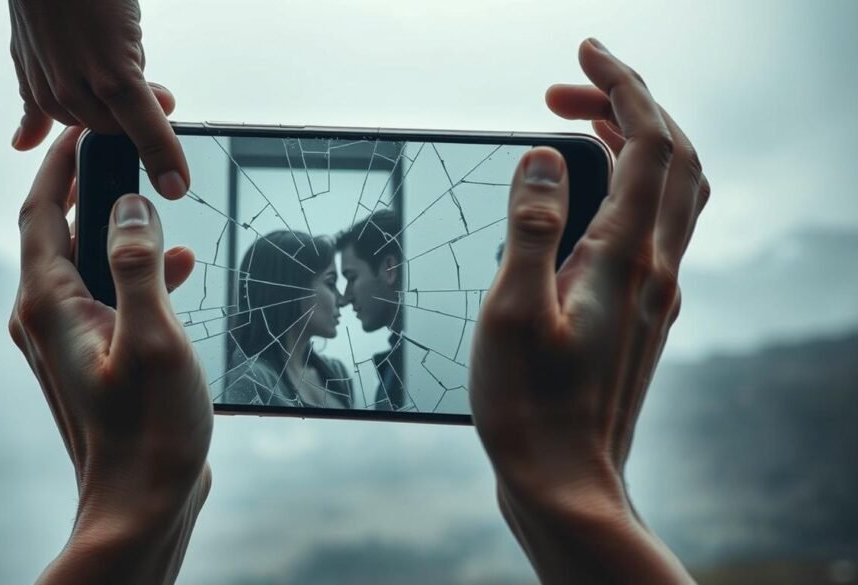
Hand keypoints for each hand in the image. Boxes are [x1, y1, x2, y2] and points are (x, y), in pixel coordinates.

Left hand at [8, 0, 190, 198]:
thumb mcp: (33, 50)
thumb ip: (33, 100)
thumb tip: (22, 143)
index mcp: (40, 87)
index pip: (84, 130)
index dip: (111, 123)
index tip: (127, 120)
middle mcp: (57, 92)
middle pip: (108, 130)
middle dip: (131, 114)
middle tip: (146, 82)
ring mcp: (84, 85)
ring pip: (126, 126)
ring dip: (148, 111)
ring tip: (148, 73)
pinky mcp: (113, 74)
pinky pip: (143, 122)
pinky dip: (163, 152)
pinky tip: (178, 180)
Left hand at [8, 128, 212, 583]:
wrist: (140, 501)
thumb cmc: (149, 429)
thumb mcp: (152, 337)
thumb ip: (137, 264)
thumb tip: (129, 206)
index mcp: (49, 304)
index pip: (43, 210)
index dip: (63, 162)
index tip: (88, 126)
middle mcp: (45, 316)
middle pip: (61, 229)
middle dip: (97, 187)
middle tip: (133, 155)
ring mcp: (67, 338)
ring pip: (89, 261)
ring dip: (124, 231)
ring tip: (165, 208)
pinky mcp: (93, 355)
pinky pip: (107, 293)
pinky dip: (137, 271)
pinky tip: (179, 268)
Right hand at [469, 39, 706, 582]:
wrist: (567, 483)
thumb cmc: (531, 407)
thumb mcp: (512, 309)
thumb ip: (530, 224)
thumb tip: (543, 155)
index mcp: (626, 257)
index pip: (648, 141)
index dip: (622, 84)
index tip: (584, 51)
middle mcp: (656, 268)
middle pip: (673, 156)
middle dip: (629, 103)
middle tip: (566, 87)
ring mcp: (656, 293)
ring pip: (672, 191)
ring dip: (637, 142)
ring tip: (583, 124)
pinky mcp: (644, 314)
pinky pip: (656, 226)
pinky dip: (632, 186)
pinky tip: (590, 199)